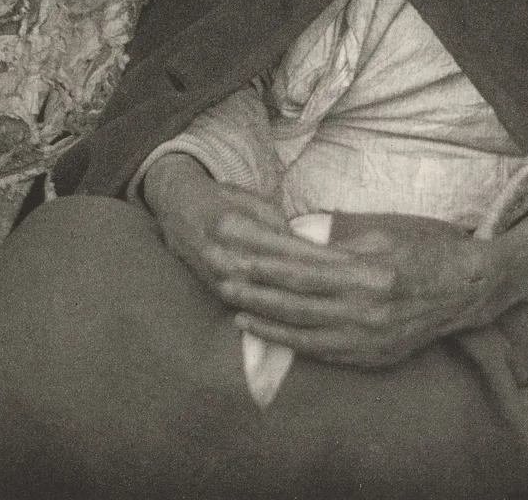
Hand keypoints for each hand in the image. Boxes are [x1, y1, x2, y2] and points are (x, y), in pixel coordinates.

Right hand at [141, 155, 373, 306]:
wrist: (178, 209)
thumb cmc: (223, 199)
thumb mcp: (254, 201)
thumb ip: (280, 227)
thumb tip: (311, 252)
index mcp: (234, 226)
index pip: (284, 249)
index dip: (318, 261)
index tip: (349, 271)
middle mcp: (223, 255)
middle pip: (275, 279)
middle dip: (312, 291)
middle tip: (348, 301)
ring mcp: (217, 277)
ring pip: (263, 300)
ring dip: (295, 311)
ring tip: (328, 320)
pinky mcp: (214, 292)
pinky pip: (248, 309)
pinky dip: (272, 318)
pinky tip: (296, 327)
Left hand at [230, 204, 527, 368]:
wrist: (470, 288)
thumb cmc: (426, 249)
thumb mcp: (384, 232)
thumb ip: (339, 238)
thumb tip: (296, 234)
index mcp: (367, 273)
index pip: (302, 268)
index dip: (266, 263)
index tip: (237, 255)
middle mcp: (366, 310)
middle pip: (297, 302)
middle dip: (256, 294)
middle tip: (223, 283)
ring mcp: (370, 338)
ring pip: (306, 333)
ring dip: (268, 323)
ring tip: (236, 313)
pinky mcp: (374, 356)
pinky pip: (326, 353)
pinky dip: (296, 345)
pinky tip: (273, 336)